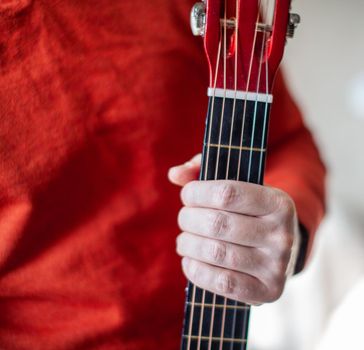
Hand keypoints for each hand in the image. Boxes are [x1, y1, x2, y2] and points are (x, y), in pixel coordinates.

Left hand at [168, 154, 300, 304]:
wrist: (279, 250)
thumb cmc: (248, 213)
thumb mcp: (235, 186)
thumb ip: (203, 172)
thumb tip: (174, 174)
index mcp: (278, 202)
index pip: (227, 194)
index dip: (196, 193)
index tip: (187, 195)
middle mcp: (282, 234)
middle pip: (218, 224)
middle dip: (188, 219)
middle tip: (184, 219)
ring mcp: (277, 266)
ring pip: (217, 253)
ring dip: (189, 244)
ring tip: (183, 241)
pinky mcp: (268, 291)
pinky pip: (222, 282)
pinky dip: (196, 271)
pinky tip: (189, 261)